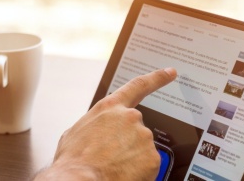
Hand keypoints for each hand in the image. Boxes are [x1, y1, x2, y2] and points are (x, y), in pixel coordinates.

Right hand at [35, 68, 176, 179]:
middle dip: (127, 142)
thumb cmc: (74, 159)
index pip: (138, 86)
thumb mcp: (75, 132)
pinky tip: (122, 173)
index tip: (170, 73)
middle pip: (136, 129)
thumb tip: (97, 133)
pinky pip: (148, 165)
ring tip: (112, 166)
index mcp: (109, 108)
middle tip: (111, 156)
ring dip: (131, 157)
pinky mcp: (152, 157)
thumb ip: (95, 125)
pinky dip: (138, 171)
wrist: (79, 179)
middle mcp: (130, 118)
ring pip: (142, 148)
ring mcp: (143, 137)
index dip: (157, 78)